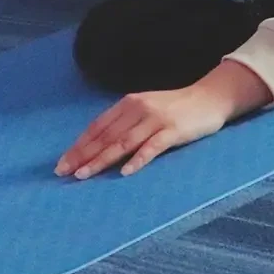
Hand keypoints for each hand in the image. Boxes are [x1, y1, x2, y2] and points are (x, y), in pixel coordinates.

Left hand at [56, 61, 273, 179]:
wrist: (210, 98)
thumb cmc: (177, 107)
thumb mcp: (147, 108)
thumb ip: (126, 121)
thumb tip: (99, 144)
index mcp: (129, 103)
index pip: (97, 126)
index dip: (79, 145)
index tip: (63, 162)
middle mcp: (139, 109)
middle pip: (105, 136)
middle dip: (82, 155)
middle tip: (63, 173)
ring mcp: (156, 120)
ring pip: (123, 143)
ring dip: (101, 160)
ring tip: (84, 175)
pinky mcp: (173, 131)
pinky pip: (152, 147)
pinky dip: (138, 160)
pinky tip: (125, 172)